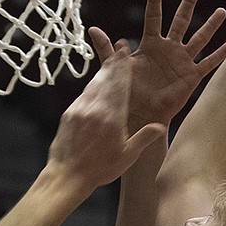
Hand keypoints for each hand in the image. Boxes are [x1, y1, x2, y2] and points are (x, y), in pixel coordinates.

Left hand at [47, 50, 165, 193]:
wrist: (66, 176)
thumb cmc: (98, 169)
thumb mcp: (126, 156)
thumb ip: (143, 138)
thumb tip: (159, 126)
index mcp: (112, 117)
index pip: (120, 84)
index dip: (123, 65)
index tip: (124, 50)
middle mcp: (95, 108)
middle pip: (106, 78)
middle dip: (113, 62)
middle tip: (119, 49)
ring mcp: (79, 109)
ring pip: (93, 85)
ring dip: (102, 72)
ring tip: (109, 63)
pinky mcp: (69, 114)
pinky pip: (83, 95)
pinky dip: (91, 87)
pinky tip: (95, 86)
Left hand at [88, 0, 225, 130]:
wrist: (140, 114)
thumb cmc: (128, 91)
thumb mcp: (117, 67)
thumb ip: (107, 49)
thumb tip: (92, 28)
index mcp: (150, 45)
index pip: (153, 18)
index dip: (155, 2)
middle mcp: (168, 49)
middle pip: (180, 21)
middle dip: (188, 4)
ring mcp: (181, 62)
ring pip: (199, 39)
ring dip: (210, 25)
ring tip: (221, 11)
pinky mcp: (191, 77)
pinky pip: (207, 64)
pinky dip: (217, 55)